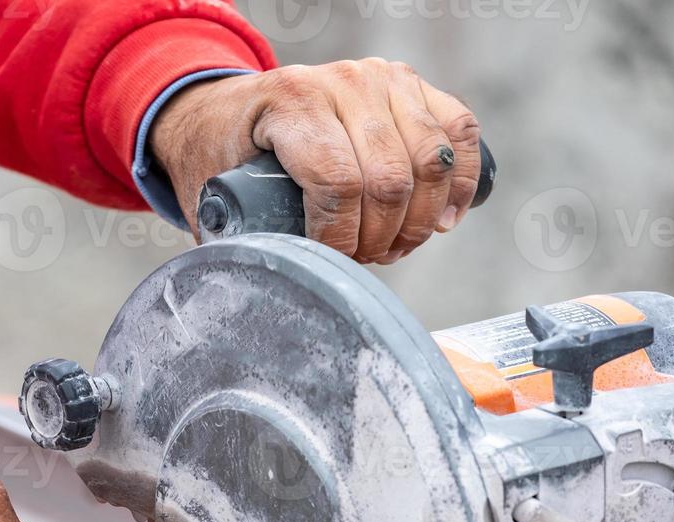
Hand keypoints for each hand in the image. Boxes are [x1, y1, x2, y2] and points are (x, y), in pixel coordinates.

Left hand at [149, 59, 481, 263]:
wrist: (232, 109)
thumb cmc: (224, 154)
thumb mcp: (213, 190)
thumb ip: (234, 236)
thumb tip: (263, 291)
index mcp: (290, 102)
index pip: (337, 181)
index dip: (340, 238)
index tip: (332, 263)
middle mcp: (342, 82)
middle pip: (389, 178)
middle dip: (379, 238)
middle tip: (363, 261)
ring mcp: (383, 79)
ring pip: (430, 161)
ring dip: (418, 221)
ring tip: (393, 247)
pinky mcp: (413, 85)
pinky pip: (459, 133)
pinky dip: (461, 184)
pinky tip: (442, 220)